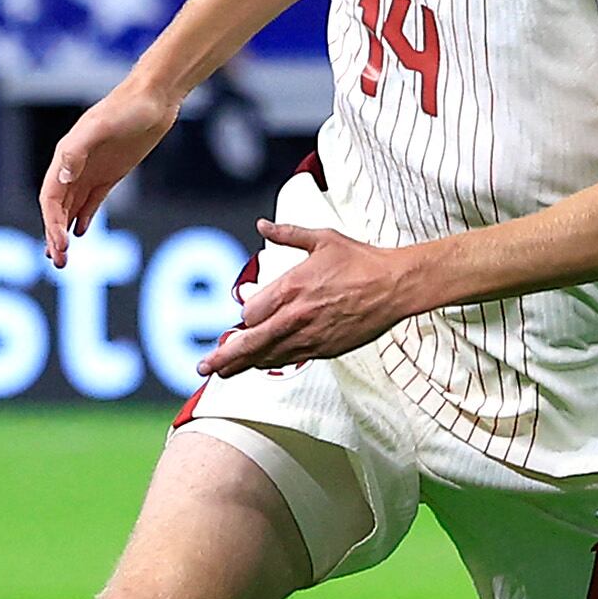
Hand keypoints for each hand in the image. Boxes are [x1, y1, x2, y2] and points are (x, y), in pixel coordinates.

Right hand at [41, 81, 179, 264]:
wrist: (155, 98)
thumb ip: (78, 150)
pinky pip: (92, 201)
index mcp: (66, 155)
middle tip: (60, 265)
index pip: (50, 198)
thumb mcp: (102, 126)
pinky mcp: (110, 174)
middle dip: (54, 237)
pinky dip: (84, 218)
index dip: (51, 223)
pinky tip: (82, 233)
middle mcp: (74, 165)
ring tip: (64, 259)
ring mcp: (92, 170)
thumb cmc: (128, 107)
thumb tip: (63, 176)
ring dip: (64, 233)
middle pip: (58, 208)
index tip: (60, 246)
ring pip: (71, 208)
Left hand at [196, 222, 419, 376]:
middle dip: (223, 357)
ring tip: (223, 372)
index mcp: (290, 287)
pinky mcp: (325, 349)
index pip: (249, 314)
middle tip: (202, 367)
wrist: (394, 286)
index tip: (243, 318)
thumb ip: (287, 234)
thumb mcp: (321, 239)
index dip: (244, 317)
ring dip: (243, 365)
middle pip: (249, 343)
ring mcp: (309, 336)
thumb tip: (262, 226)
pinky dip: (273, 363)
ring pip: (267, 357)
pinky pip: (291, 361)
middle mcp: (295, 316)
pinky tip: (262, 365)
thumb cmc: (360, 261)